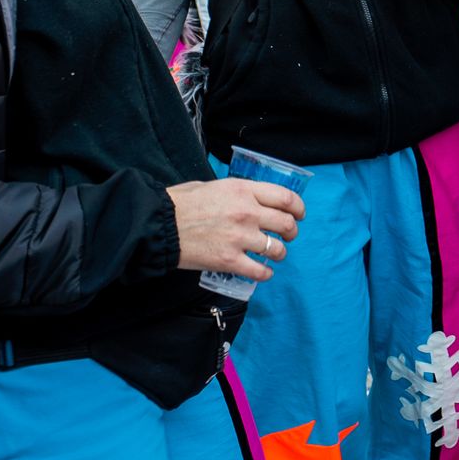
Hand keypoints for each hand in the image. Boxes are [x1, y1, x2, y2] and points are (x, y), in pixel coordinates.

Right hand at [167, 178, 305, 281]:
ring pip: (276, 249)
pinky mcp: (229, 261)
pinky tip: (263, 272)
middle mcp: (247, 213)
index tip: (299, 214)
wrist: (159, 225)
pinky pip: (259, 271)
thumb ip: (235, 192)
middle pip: (286, 223)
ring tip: (275, 254)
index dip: (298, 208)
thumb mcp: (212, 185)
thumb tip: (246, 197)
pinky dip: (265, 274)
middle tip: (289, 236)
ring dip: (280, 253)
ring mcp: (240, 238)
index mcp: (243, 190)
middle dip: (292, 231)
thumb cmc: (180, 203)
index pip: (285, 198)